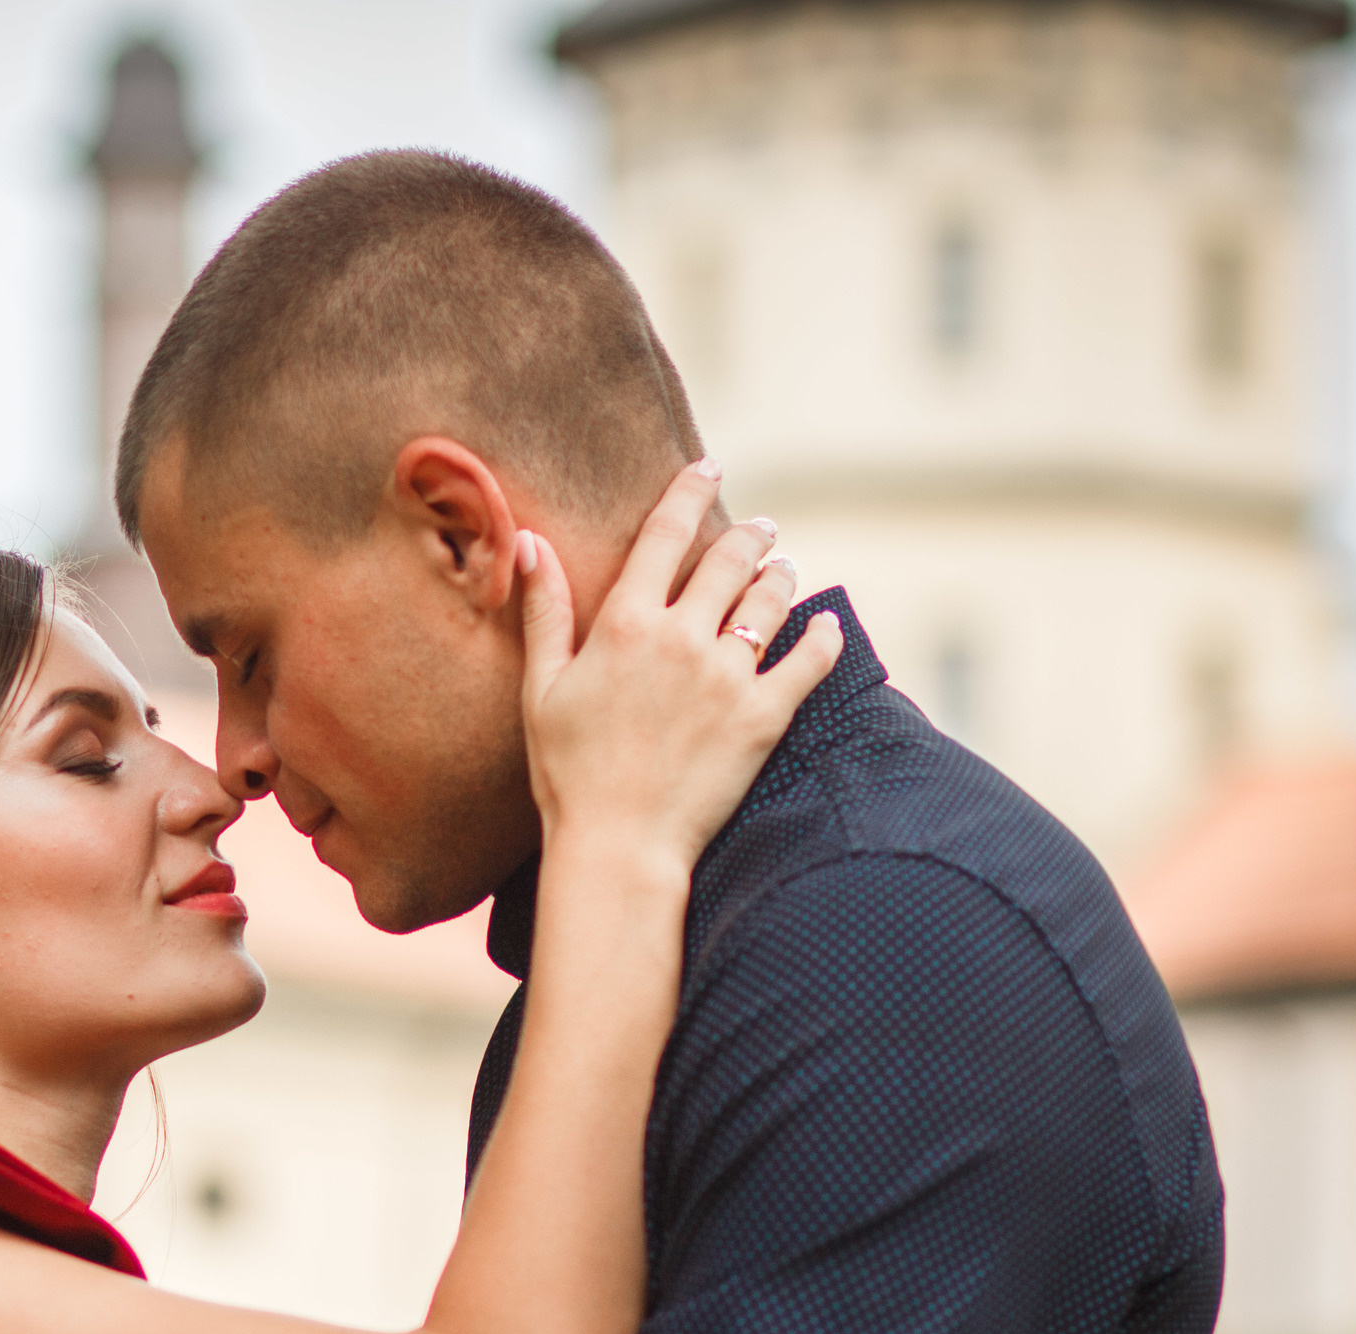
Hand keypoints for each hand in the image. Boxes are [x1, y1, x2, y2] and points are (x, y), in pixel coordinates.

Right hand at [518, 462, 841, 875]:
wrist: (618, 844)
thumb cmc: (567, 771)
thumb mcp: (542, 687)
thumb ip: (544, 610)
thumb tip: (529, 542)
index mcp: (625, 625)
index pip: (664, 534)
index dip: (688, 491)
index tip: (707, 466)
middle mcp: (682, 639)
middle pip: (729, 559)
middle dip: (749, 534)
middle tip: (761, 528)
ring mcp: (728, 676)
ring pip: (771, 600)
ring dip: (781, 576)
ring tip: (784, 570)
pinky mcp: (765, 716)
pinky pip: (809, 661)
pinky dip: (822, 637)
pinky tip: (825, 626)